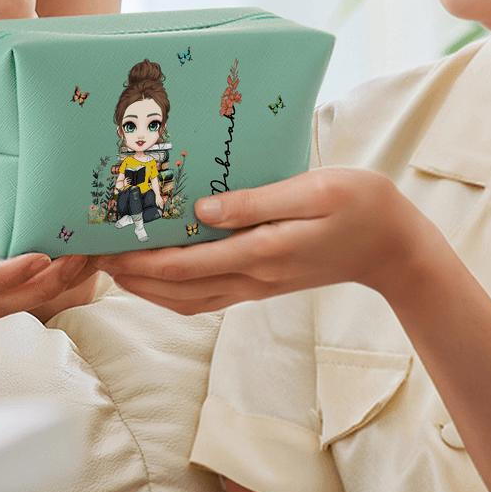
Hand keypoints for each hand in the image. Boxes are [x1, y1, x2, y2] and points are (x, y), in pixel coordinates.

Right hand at [0, 124, 95, 318]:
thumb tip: (12, 117)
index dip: (2, 275)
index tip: (39, 257)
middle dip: (39, 290)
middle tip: (80, 258)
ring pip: (0, 305)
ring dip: (47, 290)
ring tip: (86, 260)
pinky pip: (6, 292)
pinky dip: (42, 283)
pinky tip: (72, 259)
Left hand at [95, 168, 449, 313]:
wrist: (395, 249)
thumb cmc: (360, 206)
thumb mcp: (313, 190)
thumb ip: (256, 202)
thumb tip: (202, 210)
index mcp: (262, 252)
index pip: (184, 264)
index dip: (139, 260)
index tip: (104, 248)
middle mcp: (254, 276)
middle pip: (177, 289)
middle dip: (133, 277)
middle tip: (94, 257)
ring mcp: (258, 286)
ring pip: (189, 301)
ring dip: (149, 289)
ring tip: (116, 268)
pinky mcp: (263, 286)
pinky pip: (208, 298)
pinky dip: (176, 293)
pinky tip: (160, 276)